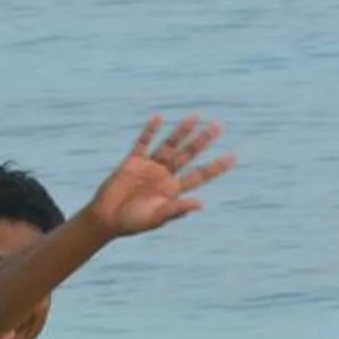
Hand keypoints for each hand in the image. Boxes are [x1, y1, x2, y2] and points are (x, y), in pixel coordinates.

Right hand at [86, 116, 234, 239]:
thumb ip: (177, 210)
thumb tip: (200, 204)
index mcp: (174, 190)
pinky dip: (149, 131)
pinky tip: (158, 118)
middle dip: (202, 141)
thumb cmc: (133, 222)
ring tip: (195, 116)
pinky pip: (142, 143)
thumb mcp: (157, 218)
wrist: (106, 218)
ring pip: (169, 145)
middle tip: (218, 126)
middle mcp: (165, 176)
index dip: (216, 167)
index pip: (200, 175)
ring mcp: (149, 167)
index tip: (233, 157)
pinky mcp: (132, 162)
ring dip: (181, 131)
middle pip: (188, 155)